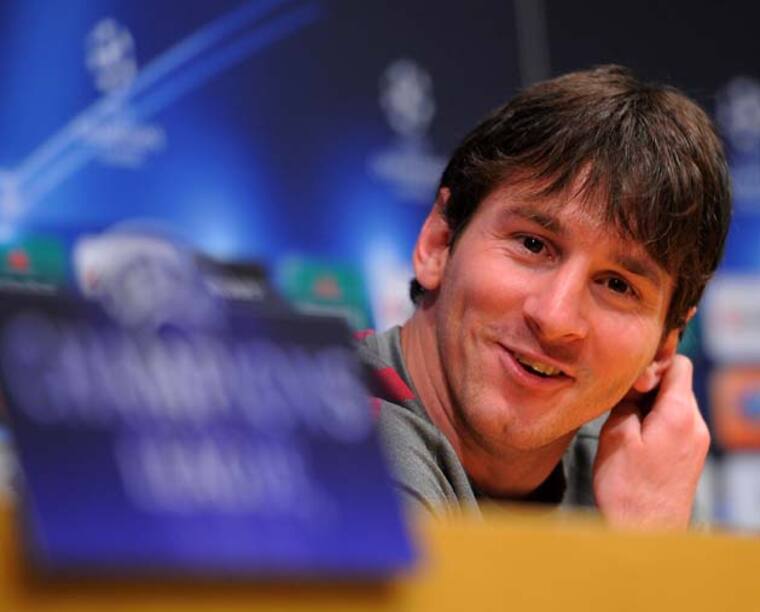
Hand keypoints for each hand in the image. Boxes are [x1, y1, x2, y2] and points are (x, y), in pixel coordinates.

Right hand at [592, 355, 709, 529]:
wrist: (645, 532)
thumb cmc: (628, 487)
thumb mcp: (616, 435)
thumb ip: (627, 401)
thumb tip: (633, 384)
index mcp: (680, 414)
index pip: (679, 363)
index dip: (653, 361)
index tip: (630, 376)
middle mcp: (696, 425)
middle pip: (677, 384)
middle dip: (649, 386)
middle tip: (621, 400)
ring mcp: (696, 442)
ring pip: (674, 405)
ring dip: (650, 406)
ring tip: (624, 423)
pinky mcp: (690, 457)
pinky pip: (675, 425)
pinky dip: (656, 423)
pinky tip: (634, 440)